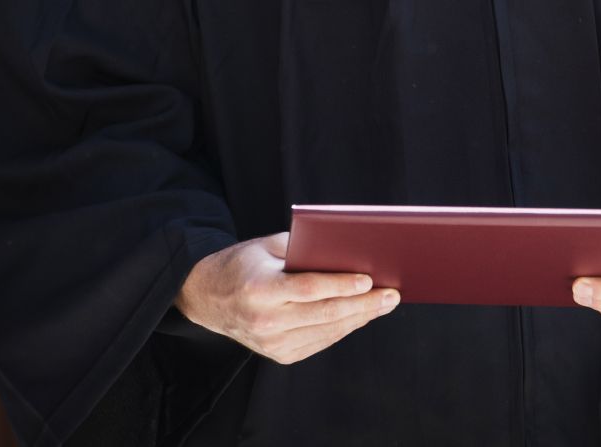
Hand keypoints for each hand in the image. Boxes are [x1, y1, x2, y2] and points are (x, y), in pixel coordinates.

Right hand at [176, 233, 397, 364]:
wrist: (209, 297)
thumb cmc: (243, 264)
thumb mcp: (266, 246)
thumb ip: (302, 249)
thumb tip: (346, 252)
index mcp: (259, 290)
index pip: (309, 289)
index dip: (341, 285)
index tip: (369, 280)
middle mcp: (265, 321)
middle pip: (325, 313)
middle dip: (363, 304)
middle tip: (391, 294)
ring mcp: (272, 343)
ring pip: (327, 331)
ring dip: (360, 318)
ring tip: (384, 304)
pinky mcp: (279, 355)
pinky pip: (320, 341)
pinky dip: (343, 328)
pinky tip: (360, 315)